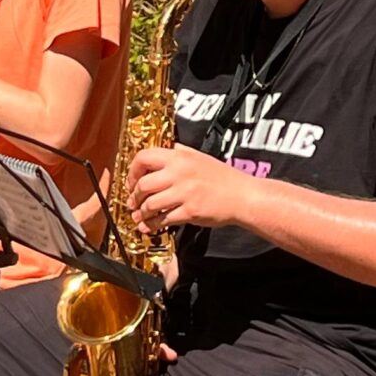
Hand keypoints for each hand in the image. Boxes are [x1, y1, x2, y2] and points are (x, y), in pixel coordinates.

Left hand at [125, 143, 251, 233]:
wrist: (242, 196)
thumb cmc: (223, 178)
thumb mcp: (200, 156)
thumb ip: (181, 152)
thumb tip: (167, 148)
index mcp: (179, 157)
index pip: (143, 158)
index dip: (132, 171)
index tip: (132, 181)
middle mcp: (179, 173)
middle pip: (143, 184)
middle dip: (134, 196)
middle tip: (133, 202)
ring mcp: (184, 193)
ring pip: (150, 204)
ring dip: (141, 213)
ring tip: (140, 216)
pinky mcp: (189, 212)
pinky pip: (163, 219)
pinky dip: (153, 225)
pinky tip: (150, 226)